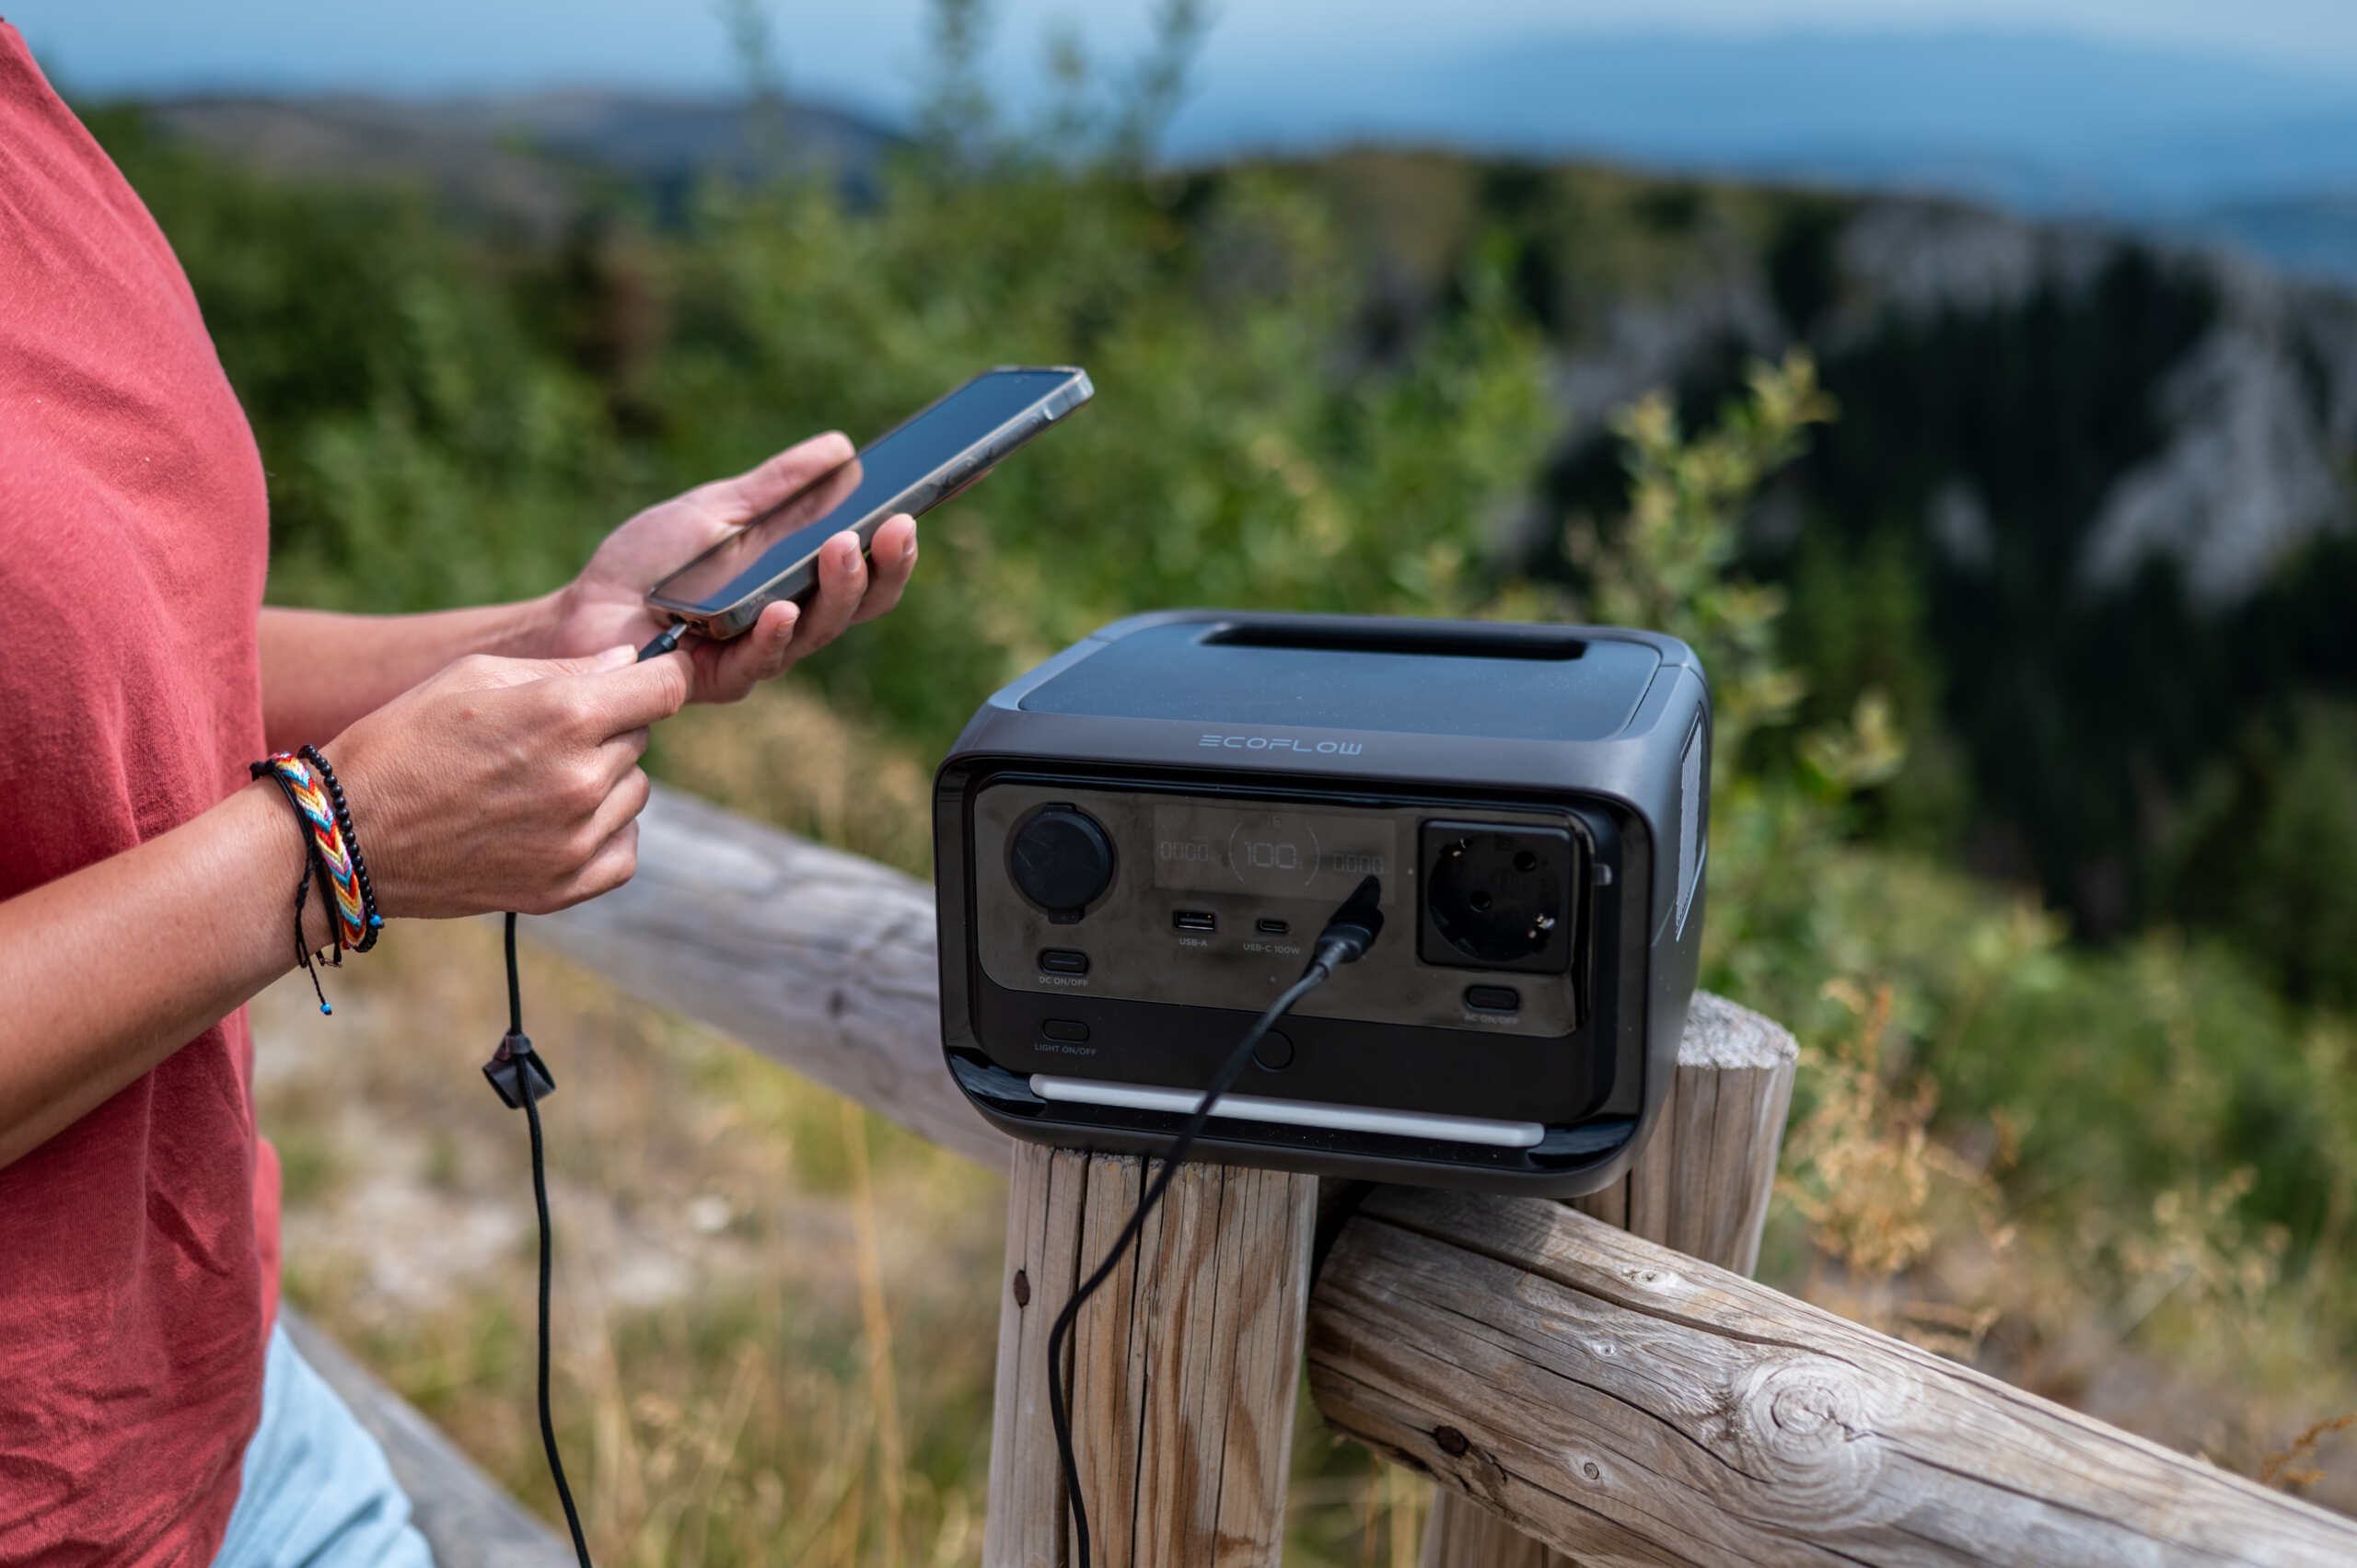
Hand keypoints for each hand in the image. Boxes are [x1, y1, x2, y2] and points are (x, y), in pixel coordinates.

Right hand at [321, 647, 689, 916]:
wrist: (347, 834)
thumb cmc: (404, 741)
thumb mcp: (474, 678)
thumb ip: (565, 670)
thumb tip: (630, 663)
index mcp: (565, 716)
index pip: (666, 687)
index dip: (662, 674)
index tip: (651, 676)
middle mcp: (582, 779)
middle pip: (641, 737)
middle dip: (607, 727)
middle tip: (541, 736)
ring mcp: (576, 839)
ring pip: (635, 791)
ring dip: (605, 781)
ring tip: (534, 780)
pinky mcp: (565, 887)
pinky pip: (625, 848)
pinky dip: (604, 833)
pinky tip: (556, 820)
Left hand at [546, 432, 920, 702]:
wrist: (579, 610)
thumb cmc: (646, 564)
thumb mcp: (717, 508)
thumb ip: (776, 486)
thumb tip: (841, 448)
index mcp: (797, 578)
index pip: (867, 562)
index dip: (903, 539)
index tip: (930, 498)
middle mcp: (792, 618)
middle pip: (862, 601)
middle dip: (889, 564)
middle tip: (899, 525)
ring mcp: (761, 651)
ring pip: (822, 629)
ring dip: (840, 587)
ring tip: (844, 545)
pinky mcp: (722, 679)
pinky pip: (762, 661)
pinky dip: (777, 633)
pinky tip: (783, 607)